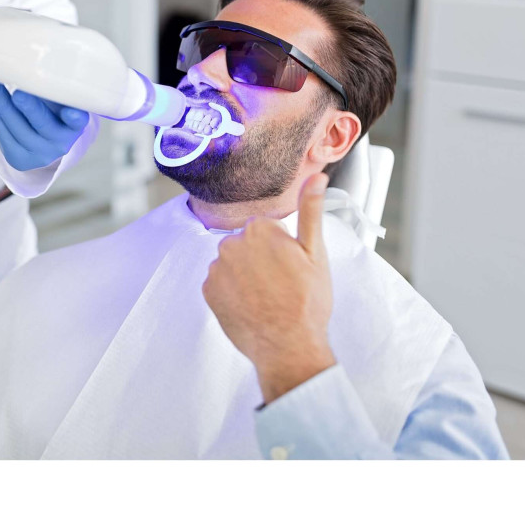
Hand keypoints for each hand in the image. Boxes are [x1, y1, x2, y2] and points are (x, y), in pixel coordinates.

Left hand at [0, 79, 89, 171]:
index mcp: (74, 126)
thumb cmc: (52, 113)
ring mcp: (39, 153)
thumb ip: (53, 86)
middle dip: (30, 108)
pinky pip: (4, 134)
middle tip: (19, 92)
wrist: (42, 143)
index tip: (70, 110)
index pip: (78, 121)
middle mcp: (60, 142)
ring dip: (2, 104)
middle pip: (43, 125)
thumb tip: (32, 56)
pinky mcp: (19, 158)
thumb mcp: (59, 101)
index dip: (74, 117)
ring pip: (18, 129)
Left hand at [202, 173, 335, 403]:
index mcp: (258, 229)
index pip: (266, 229)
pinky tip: (250, 306)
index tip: (291, 267)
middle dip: (261, 259)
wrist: (288, 347)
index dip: (282, 248)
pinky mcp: (207, 292)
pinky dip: (232, 292)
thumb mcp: (315, 253)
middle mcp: (230, 243)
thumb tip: (316, 177)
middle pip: (247, 244)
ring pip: (232, 264)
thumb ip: (311, 211)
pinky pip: (220, 284)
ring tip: (267, 298)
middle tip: (281, 284)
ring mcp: (216, 269)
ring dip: (246, 276)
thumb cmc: (307, 301)